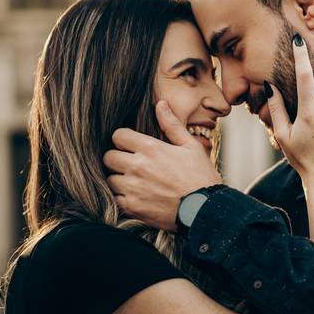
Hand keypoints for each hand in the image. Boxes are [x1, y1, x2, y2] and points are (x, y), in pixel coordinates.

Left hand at [103, 101, 221, 230]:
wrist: (205, 209)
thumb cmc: (201, 177)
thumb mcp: (191, 147)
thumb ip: (172, 125)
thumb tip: (160, 104)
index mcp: (151, 149)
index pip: (118, 136)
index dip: (124, 139)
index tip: (131, 145)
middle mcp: (137, 167)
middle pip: (108, 157)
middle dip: (118, 158)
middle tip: (131, 163)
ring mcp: (132, 188)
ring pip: (110, 179)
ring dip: (119, 179)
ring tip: (135, 182)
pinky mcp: (132, 207)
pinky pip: (114, 198)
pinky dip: (122, 197)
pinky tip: (136, 196)